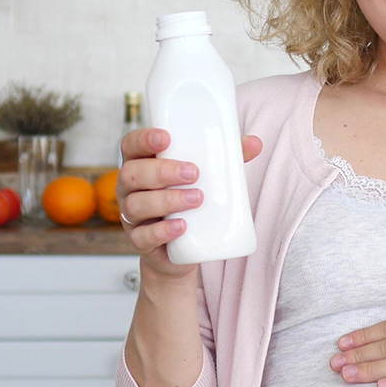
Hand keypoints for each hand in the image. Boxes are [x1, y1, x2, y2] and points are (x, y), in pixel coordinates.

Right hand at [118, 128, 263, 280]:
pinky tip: (181, 227)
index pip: (130, 145)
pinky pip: (142, 237)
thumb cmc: (190, 202)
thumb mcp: (206, 178)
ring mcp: (132, 217)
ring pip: (136, 205)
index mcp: (142, 165)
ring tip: (196, 199)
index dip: (143, 139)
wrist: (184, 249)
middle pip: (132, 174)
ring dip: (167, 200)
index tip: (166, 138)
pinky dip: (162, 231)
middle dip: (162, 171)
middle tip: (194, 173)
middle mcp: (130, 189)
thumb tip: (255, 143)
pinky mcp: (141, 241)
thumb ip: (226, 159)